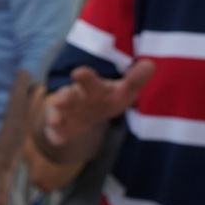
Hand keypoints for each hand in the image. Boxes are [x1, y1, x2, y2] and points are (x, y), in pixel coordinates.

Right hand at [41, 61, 155, 151]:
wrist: (85, 115)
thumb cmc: (106, 99)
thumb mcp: (123, 90)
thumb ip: (135, 80)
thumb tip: (149, 64)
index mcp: (91, 87)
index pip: (88, 80)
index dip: (84, 77)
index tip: (78, 73)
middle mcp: (74, 97)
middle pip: (68, 95)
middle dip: (65, 96)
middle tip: (63, 98)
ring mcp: (65, 113)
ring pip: (58, 113)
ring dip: (56, 116)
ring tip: (56, 121)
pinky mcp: (59, 129)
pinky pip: (55, 133)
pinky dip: (56, 136)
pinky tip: (59, 140)